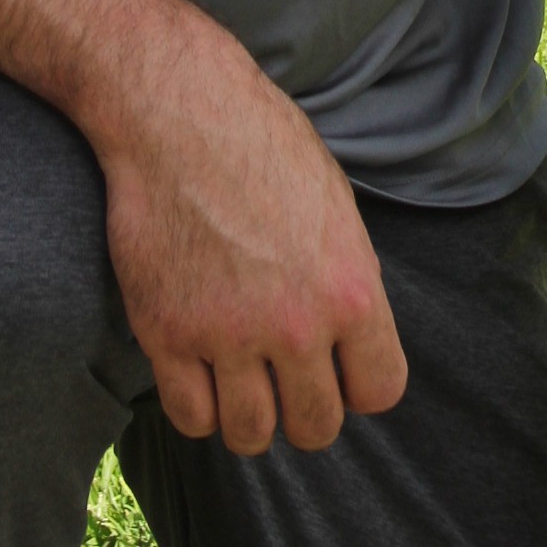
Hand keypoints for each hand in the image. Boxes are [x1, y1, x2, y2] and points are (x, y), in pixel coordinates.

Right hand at [95, 1, 408, 455]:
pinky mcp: (166, 334)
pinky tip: (198, 374)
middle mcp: (297, 324)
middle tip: (283, 378)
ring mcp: (228, 334)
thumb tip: (352, 341)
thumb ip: (348, 281)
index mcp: (352, 289)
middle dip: (302, 408)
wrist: (178, 111)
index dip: (358, 385)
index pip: (380, 391)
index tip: (337, 369)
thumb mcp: (335, 207)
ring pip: (251, 435)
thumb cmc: (261, 144)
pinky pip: (190, 418)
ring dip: (249, 416)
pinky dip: (197, 408)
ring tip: (239, 381)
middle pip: (316, 427)